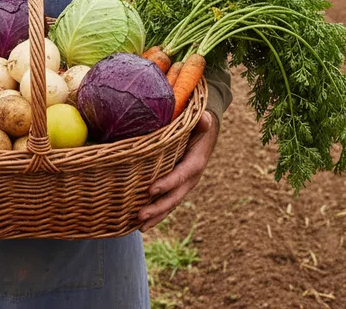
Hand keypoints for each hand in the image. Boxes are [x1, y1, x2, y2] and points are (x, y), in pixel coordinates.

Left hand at [138, 111, 218, 231]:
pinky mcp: (177, 186)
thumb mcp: (202, 121)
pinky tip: (142, 222)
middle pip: (174, 197)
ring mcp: (184, 184)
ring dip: (156, 216)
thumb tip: (205, 119)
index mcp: (195, 162)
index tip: (151, 190)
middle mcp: (191, 178)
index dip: (167, 183)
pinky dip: (157, 212)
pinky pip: (167, 201)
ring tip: (139, 227)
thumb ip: (202, 122)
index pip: (181, 175)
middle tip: (140, 216)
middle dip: (158, 208)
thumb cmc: (199, 124)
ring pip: (170, 204)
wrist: (206, 132)